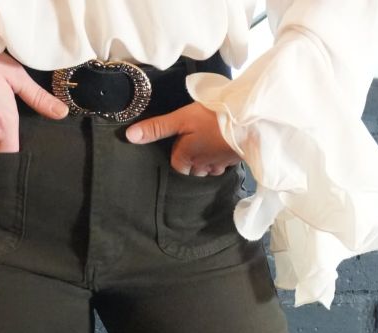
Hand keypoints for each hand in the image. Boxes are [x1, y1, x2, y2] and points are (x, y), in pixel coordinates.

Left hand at [125, 103, 241, 176]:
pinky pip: (220, 165)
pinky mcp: (232, 162)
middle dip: (190, 161)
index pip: (175, 165)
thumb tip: (128, 137)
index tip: (180, 141)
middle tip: (193, 142)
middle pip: (190, 169)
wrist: (249, 122)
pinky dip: (219, 159)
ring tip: (207, 145)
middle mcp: (200, 168)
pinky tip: (221, 147)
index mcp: (185, 159)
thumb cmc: (212, 118)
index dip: (176, 153)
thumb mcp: (181, 118)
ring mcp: (217, 166)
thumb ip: (157, 128)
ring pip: (206, 169)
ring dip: (205, 161)